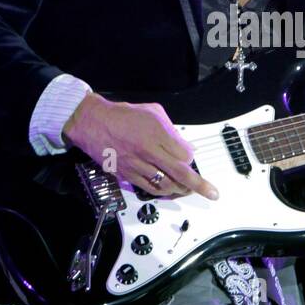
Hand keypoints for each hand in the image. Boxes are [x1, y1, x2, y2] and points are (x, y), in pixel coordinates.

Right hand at [62, 93, 219, 199]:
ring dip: (180, 190)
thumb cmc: (122, 115)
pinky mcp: (126, 174)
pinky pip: (148, 188)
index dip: (191, 158)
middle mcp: (148, 151)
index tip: (191, 157)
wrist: (93, 123)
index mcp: (156, 134)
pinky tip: (169, 190)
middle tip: (211, 193)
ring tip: (189, 190)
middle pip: (180, 173)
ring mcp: (137, 165)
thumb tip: (184, 145)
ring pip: (165, 184)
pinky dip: (162, 191)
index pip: (184, 154)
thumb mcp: (152, 112)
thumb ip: (171, 129)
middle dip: (199, 185)